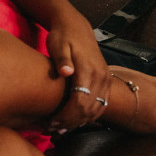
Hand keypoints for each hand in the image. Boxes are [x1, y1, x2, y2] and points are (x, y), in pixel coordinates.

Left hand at [43, 9, 110, 134]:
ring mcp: (105, 79)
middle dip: (71, 122)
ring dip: (80, 121)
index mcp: (88, 70)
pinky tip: (75, 121)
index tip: (51, 122)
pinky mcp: (105, 81)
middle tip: (52, 129)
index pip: (80, 101)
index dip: (66, 115)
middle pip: (89, 109)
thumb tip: (66, 72)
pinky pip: (101, 104)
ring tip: (61, 128)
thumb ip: (62, 59)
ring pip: (97, 109)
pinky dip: (89, 115)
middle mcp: (101, 76)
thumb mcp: (58, 44)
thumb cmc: (62, 36)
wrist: (75, 26)